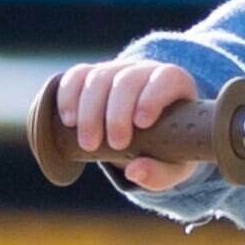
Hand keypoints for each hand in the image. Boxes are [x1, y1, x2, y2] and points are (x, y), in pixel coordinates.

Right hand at [55, 59, 201, 190]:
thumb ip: (161, 173)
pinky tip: (69, 122)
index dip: (153, 97)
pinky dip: (69, 96)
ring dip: (90, 111)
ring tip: (89, 144)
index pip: (167, 78)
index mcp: (175, 85)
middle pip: (127, 80)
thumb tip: (135, 172)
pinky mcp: (92, 75)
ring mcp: (117, 71)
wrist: (149, 132)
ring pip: (99, 78)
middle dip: (117, 114)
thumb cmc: (168, 147)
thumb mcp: (173, 166)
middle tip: (115, 146)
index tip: (141, 125)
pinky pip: (76, 75)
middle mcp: (145, 72)